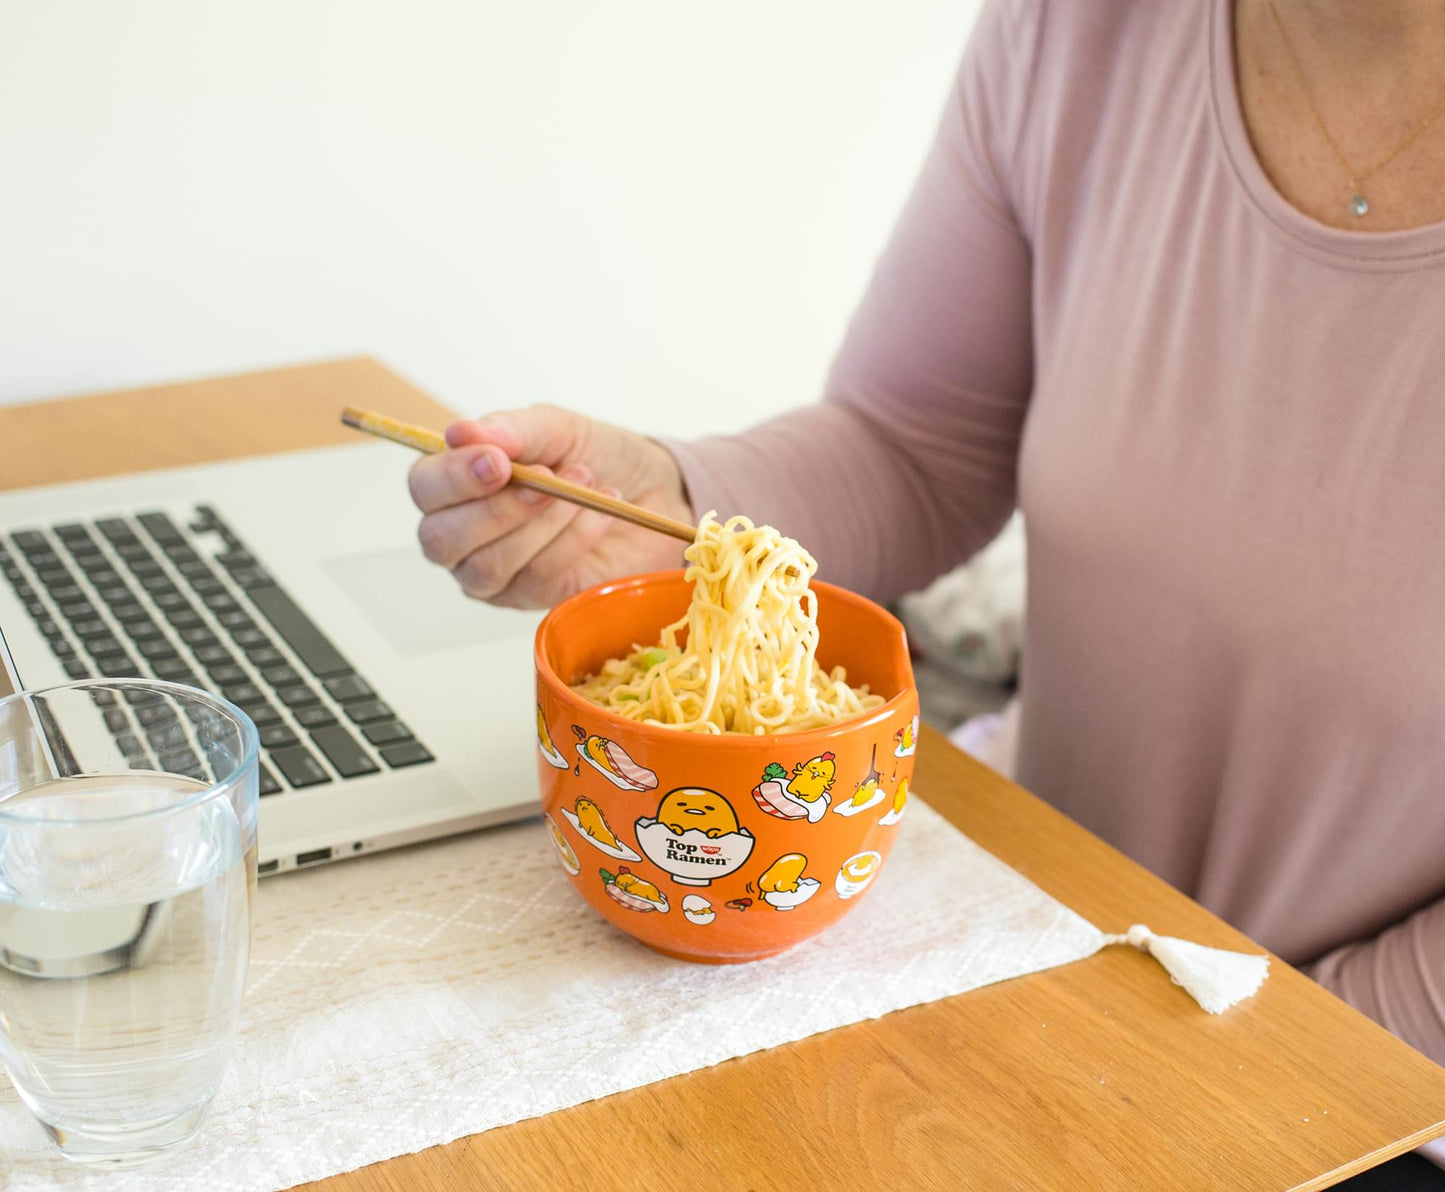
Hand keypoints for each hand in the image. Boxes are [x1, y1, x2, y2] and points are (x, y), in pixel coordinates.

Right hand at [407, 404, 693, 607]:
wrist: (653, 491)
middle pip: (442, 540)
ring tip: (585, 486)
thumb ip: (511, 430)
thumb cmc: (594, 455)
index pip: (425, 487)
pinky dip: (572, 541)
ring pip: (488, 566)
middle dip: (498, 509)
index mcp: (454, 483)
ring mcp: (492, 574)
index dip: (455, 477)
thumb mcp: (556, 428)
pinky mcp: (532, 598)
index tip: (499, 462)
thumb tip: (460, 433)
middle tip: (550, 477)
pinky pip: (537, 578)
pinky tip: (598, 515)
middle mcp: (460, 535)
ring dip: (541, 525)